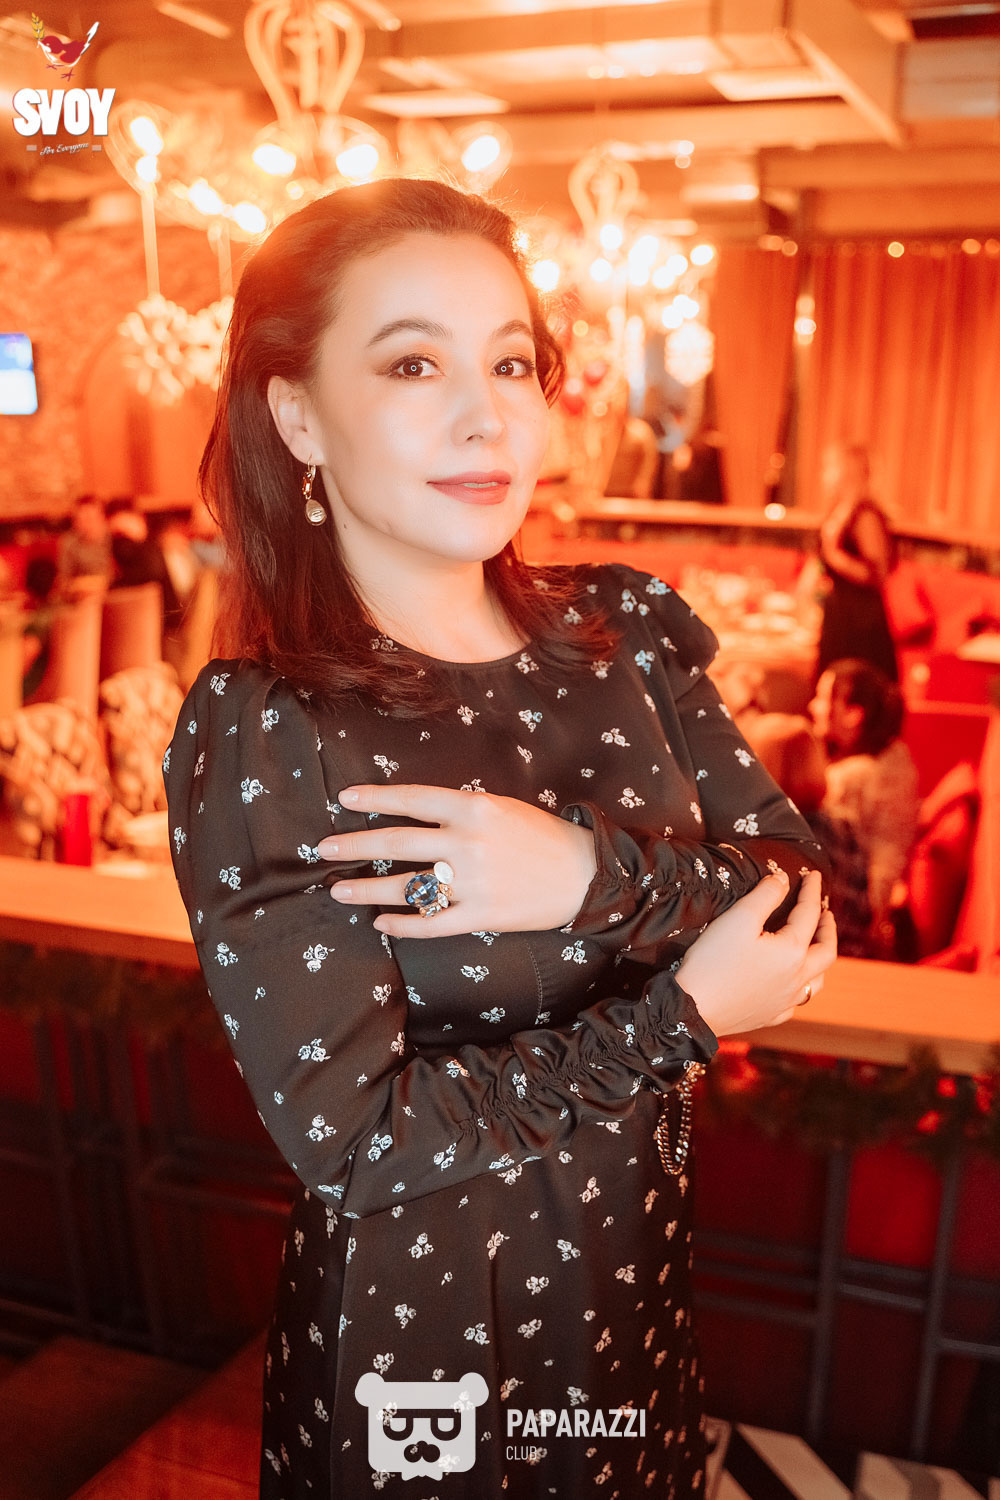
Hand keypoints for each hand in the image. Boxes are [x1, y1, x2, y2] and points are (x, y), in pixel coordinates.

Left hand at [316, 783, 597, 938]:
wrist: (585, 875)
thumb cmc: (540, 836)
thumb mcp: (500, 807)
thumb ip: (458, 811)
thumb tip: (411, 816)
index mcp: (473, 808)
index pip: (411, 800)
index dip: (375, 799)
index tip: (344, 800)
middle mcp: (467, 843)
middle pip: (396, 843)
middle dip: (354, 847)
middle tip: (324, 849)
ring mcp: (472, 882)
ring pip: (405, 887)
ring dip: (366, 890)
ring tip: (339, 890)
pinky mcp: (480, 915)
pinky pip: (431, 924)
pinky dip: (402, 925)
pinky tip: (381, 923)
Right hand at [676, 869, 835, 1036]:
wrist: (695, 1010)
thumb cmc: (714, 961)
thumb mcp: (739, 918)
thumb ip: (765, 895)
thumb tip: (782, 879)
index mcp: (792, 951)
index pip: (809, 914)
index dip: (812, 892)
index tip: (814, 876)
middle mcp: (797, 979)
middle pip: (826, 951)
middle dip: (828, 929)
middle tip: (826, 914)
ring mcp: (785, 1001)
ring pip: (816, 981)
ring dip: (820, 961)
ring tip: (815, 949)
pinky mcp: (770, 1016)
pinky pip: (795, 1002)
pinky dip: (800, 987)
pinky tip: (791, 985)